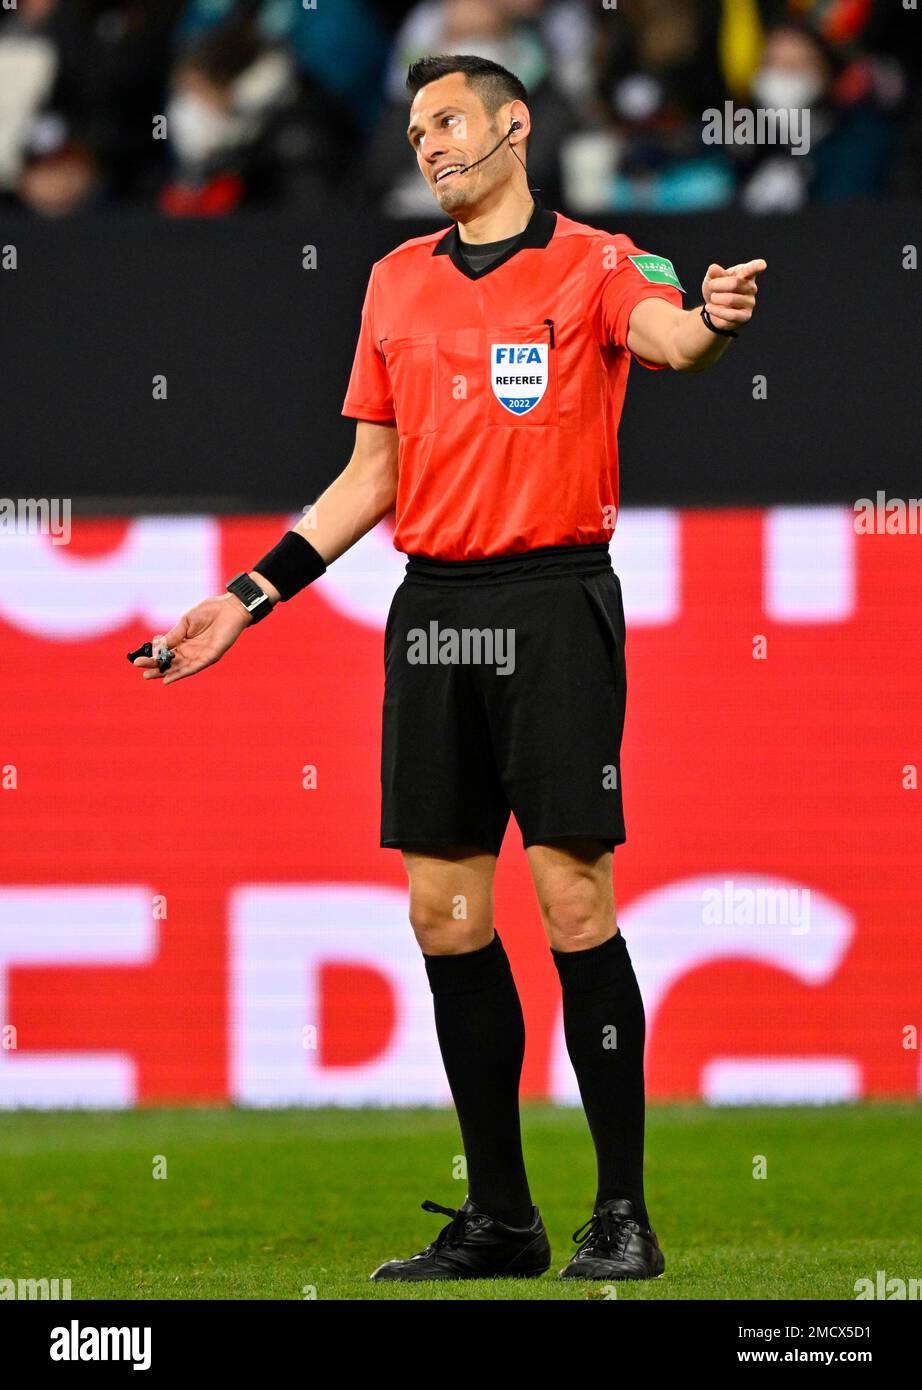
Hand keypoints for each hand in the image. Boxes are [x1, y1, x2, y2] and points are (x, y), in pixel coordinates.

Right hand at [131, 594, 251, 686]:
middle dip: (154, 666)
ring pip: (179, 667)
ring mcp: (200, 654)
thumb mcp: (186, 622)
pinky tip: (168, 679)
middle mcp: (191, 650)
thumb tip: (156, 645)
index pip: (166, 651)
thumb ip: (173, 635)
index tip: (138, 658)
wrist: (230, 608)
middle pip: (170, 661)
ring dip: (164, 672)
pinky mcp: (210, 656)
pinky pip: (194, 667)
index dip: (153, 655)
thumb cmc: (210, 611)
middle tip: (140, 670)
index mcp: (184, 640)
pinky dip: (180, 674)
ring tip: (148, 675)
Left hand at [701, 259, 766, 331]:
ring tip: (712, 298)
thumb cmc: (716, 289)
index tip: (762, 265)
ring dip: (715, 298)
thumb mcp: (712, 279)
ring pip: (731, 299)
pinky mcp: (745, 317)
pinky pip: (731, 315)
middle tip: (711, 286)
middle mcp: (751, 288)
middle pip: (734, 283)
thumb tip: (713, 268)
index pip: (753, 269)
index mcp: (745, 274)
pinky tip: (709, 307)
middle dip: (717, 284)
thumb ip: (714, 273)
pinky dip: (716, 311)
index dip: (757, 267)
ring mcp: (750, 303)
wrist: (713, 309)